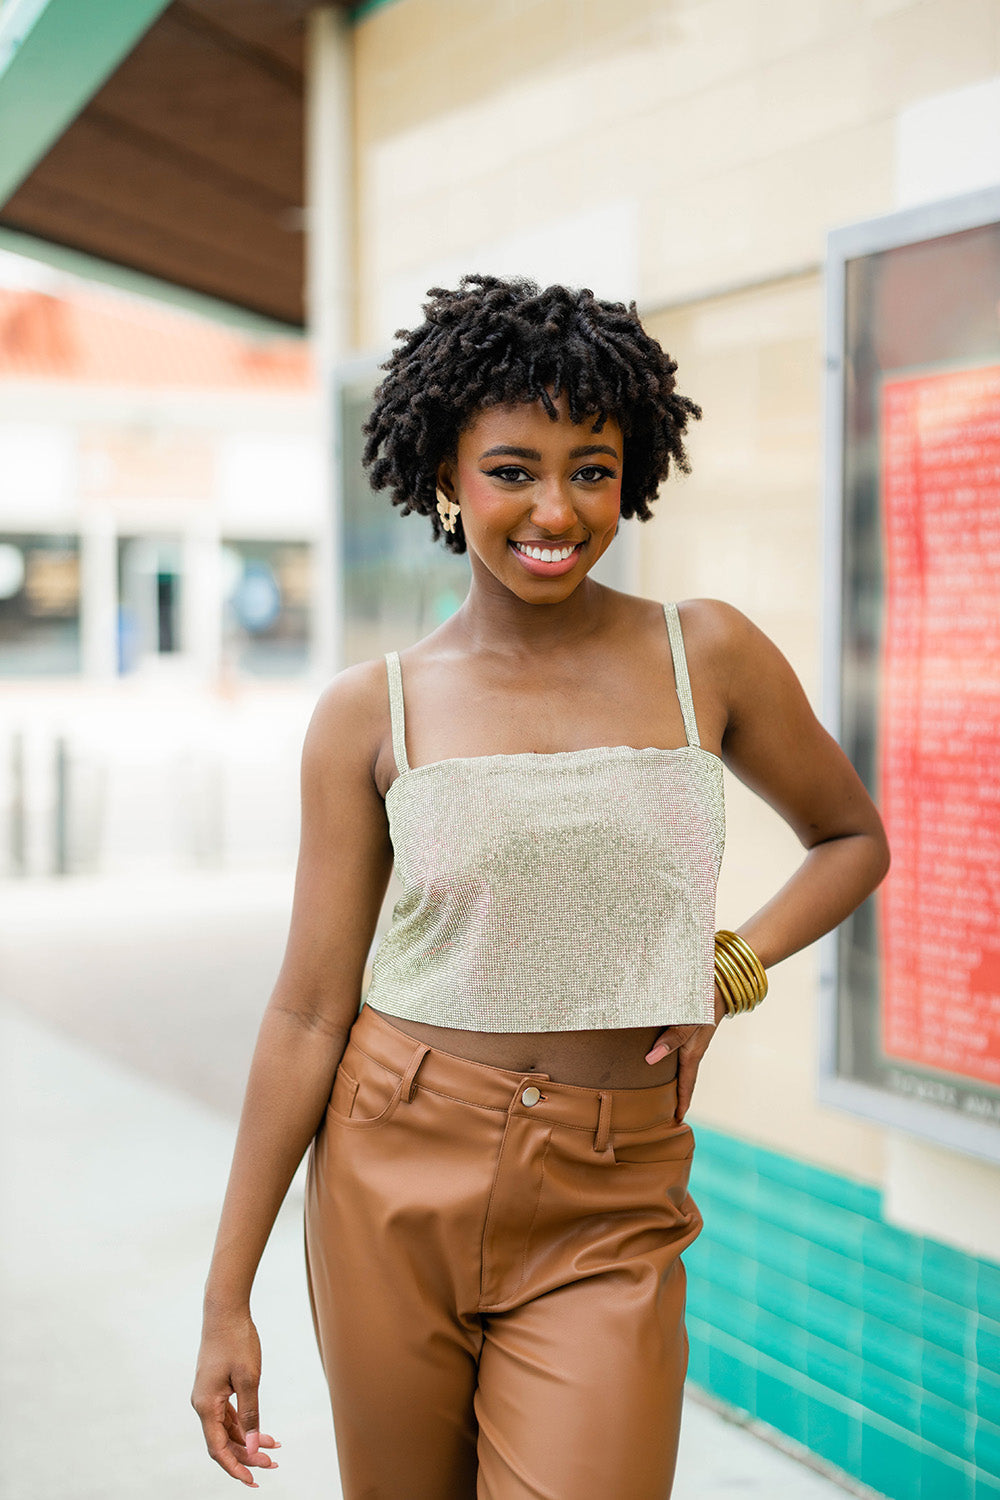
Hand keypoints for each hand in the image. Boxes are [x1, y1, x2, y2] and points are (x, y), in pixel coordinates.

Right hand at [191, 1311, 280, 1486]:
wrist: (225, 1311)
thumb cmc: (236, 1341)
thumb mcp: (249, 1379)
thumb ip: (250, 1414)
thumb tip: (252, 1445)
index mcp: (206, 1405)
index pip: (218, 1449)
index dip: (235, 1467)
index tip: (253, 1481)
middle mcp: (202, 1404)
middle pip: (223, 1442)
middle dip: (246, 1456)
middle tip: (273, 1463)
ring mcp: (208, 1396)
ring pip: (227, 1430)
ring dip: (248, 1441)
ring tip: (274, 1449)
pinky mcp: (215, 1388)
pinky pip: (228, 1415)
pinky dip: (245, 1425)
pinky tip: (263, 1431)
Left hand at [644, 983, 728, 1121]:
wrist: (721, 980)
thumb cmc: (703, 1000)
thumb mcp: (688, 1021)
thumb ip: (671, 1038)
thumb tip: (651, 1059)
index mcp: (694, 1052)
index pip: (687, 1084)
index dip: (682, 1102)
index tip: (677, 1120)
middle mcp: (694, 1048)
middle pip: (684, 1078)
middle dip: (676, 1096)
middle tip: (665, 1113)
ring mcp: (694, 1039)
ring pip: (681, 1065)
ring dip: (674, 1079)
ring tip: (661, 1092)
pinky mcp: (691, 1028)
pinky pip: (680, 1050)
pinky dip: (673, 1061)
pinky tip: (661, 1058)